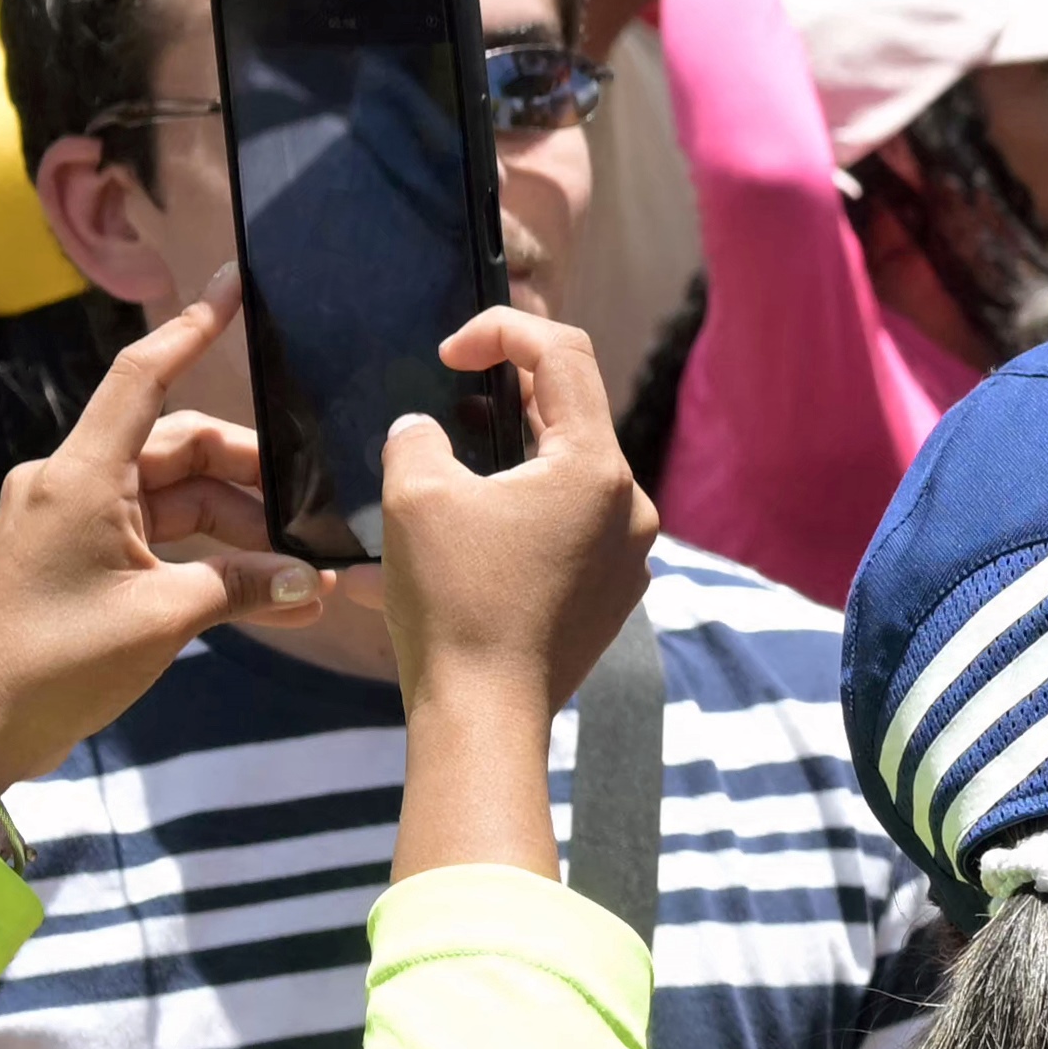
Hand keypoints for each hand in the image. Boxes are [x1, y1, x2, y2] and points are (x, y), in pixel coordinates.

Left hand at [0, 290, 325, 780]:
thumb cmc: (57, 665)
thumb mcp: (162, 620)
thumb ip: (242, 587)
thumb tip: (310, 581)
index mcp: (80, 477)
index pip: (142, 380)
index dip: (192, 331)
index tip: (234, 289)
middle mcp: (71, 483)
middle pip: (180, 450)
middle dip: (252, 481)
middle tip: (315, 519)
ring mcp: (71, 519)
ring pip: (177, 498)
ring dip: (237, 532)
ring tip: (298, 578)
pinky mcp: (75, 555)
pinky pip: (156, 535)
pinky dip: (206, 558)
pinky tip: (262, 594)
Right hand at [376, 305, 651, 835]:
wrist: (484, 718)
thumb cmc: (454, 603)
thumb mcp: (417, 498)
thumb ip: (419, 439)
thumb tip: (425, 430)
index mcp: (596, 467)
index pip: (563, 353)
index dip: (503, 330)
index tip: (450, 353)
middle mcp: (630, 506)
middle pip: (571, 419)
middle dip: (504, 403)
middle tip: (448, 409)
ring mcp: (627, 555)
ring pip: (565, 480)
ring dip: (506, 469)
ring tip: (444, 483)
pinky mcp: (610, 596)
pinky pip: (564, 535)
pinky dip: (515, 523)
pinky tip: (458, 546)